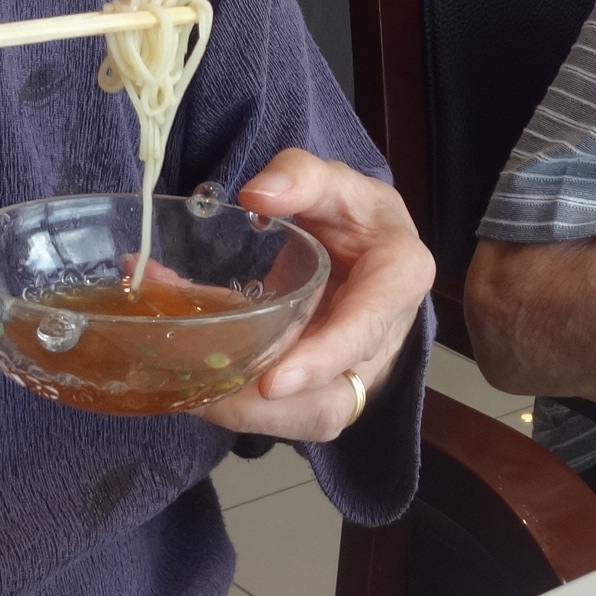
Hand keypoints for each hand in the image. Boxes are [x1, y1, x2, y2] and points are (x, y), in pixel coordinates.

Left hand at [198, 149, 434, 441]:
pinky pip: (290, 412)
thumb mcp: (337, 182)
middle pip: (335, 398)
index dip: (323, 359)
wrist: (366, 244)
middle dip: (272, 411)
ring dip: (251, 418)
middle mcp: (385, 338)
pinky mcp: (327, 386)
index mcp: (399, 277)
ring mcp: (356, 370)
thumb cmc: (355, 215)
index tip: (272, 381)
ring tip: (195, 396)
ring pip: (311, 418)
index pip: (367, 326)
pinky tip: (200, 387)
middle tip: (209, 399)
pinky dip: (243, 407)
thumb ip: (302, 176)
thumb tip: (257, 194)